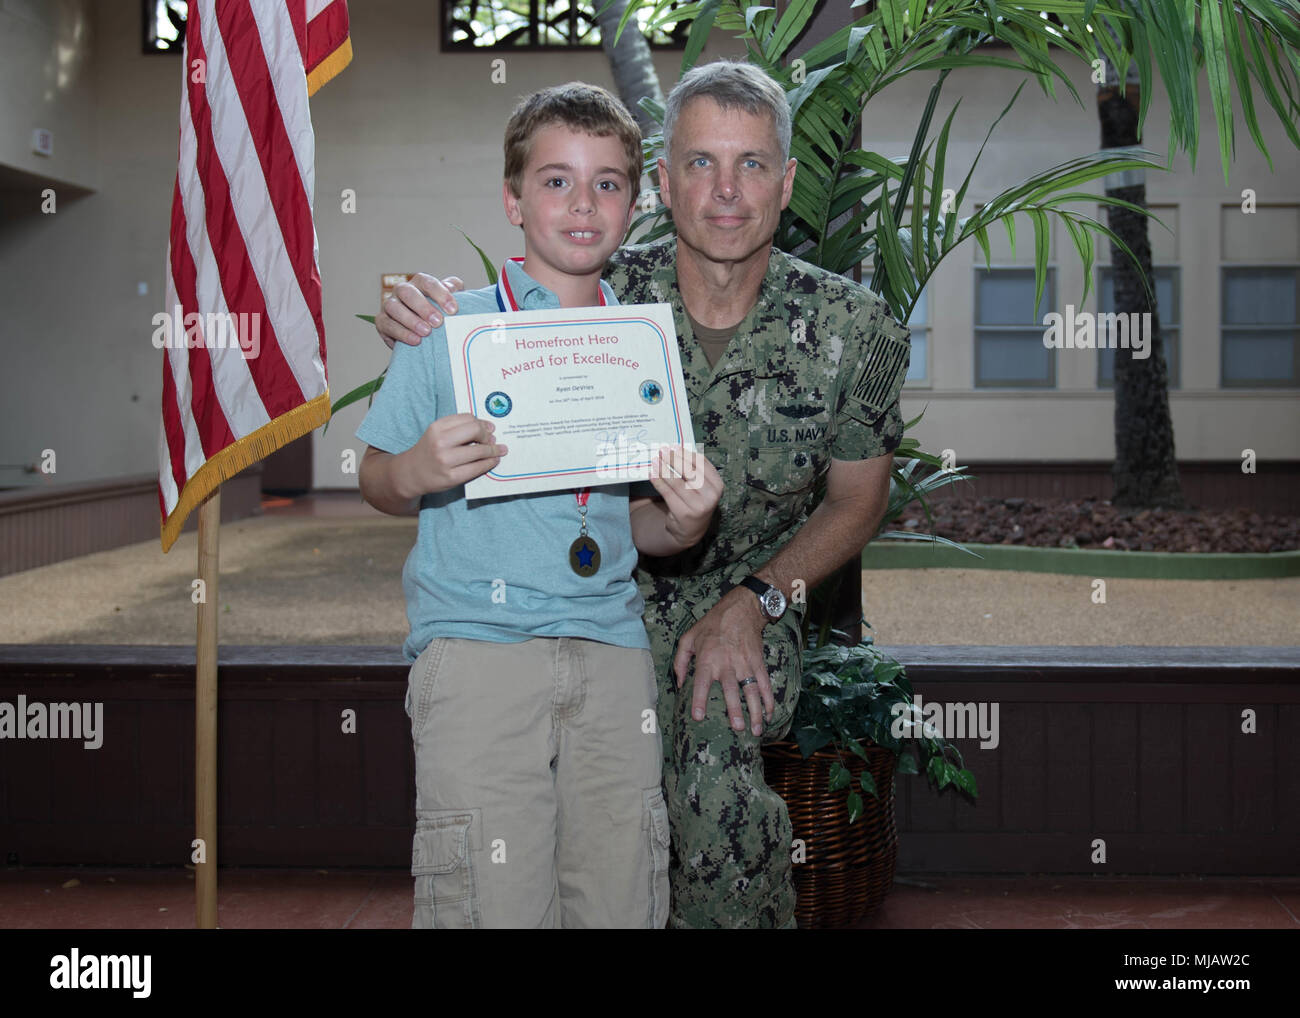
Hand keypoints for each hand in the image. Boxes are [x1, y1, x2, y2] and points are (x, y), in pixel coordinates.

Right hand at [377, 274, 465, 348]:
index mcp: (419, 283)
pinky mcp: (382, 321)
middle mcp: (401, 290)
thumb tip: (452, 287)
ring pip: (394, 307)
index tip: (453, 309)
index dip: (440, 294)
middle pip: (407, 292)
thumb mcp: (449, 300)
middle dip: (423, 307)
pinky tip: (415, 341)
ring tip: (426, 332)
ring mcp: (389, 305)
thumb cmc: (438, 313)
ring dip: (410, 320)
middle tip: (438, 322)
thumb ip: (453, 289)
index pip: (427, 282)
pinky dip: (401, 333)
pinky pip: (387, 325)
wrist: (424, 336)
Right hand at [403, 413, 505, 493]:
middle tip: (493, 440)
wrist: (411, 474)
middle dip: (488, 435)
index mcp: (437, 427)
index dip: (482, 423)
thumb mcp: (437, 433)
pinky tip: (493, 461)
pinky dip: (489, 463)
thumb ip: (459, 428)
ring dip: (493, 450)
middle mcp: (440, 442)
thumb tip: (489, 428)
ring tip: (498, 451)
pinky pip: (478, 467)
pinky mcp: (452, 477)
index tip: (489, 428)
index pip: (468, 418)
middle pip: (475, 431)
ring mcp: (446, 460)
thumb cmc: (429, 451)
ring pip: (480, 450)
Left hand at [647, 446, 721, 548]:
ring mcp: (698, 506)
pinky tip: (652, 475)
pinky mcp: (684, 513)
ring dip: (664, 469)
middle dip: (674, 459)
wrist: (690, 529)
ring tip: (655, 461)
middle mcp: (711, 496)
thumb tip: (676, 450)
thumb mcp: (701, 487)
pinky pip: (668, 493)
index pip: (702, 464)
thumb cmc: (694, 501)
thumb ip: (694, 471)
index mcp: (718, 485)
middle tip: (662, 451)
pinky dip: (659, 482)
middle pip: (690, 471)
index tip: (675, 447)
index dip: (687, 454)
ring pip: (677, 482)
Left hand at [673, 587, 774, 736]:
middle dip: (735, 710)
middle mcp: (727, 664)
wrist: (740, 609)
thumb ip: (680, 661)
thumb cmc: (712, 624)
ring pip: (752, 691)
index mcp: (707, 659)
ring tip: (756, 730)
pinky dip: (769, 700)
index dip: (699, 699)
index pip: (702, 682)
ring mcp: (745, 664)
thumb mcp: (688, 637)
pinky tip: (770, 715)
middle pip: (731, 691)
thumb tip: (679, 683)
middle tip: (737, 728)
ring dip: (755, 711)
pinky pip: (765, 684)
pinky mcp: (758, 663)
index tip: (699, 716)